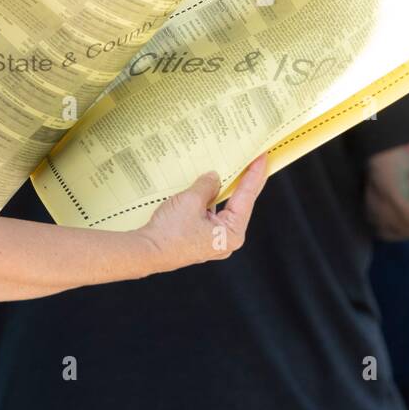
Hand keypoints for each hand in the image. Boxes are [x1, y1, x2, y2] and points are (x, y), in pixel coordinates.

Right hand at [137, 154, 268, 272]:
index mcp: (231, 233)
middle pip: (239, 204)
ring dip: (224, 190)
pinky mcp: (200, 239)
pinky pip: (210, 215)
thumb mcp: (192, 200)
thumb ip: (207, 185)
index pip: (247, 197)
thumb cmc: (169, 232)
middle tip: (254, 160)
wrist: (146, 252)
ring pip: (223, 209)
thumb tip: (214, 178)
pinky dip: (210, 200)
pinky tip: (207, 186)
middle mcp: (226, 240)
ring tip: (231, 169)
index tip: (262, 157)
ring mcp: (213, 241)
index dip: (255, 174)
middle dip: (243, 182)